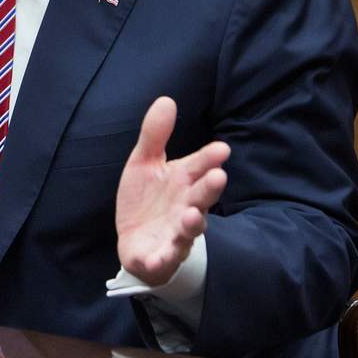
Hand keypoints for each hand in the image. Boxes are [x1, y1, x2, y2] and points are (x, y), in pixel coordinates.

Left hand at [116, 97, 229, 286]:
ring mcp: (176, 233)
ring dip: (193, 224)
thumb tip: (166, 99)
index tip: (221, 149)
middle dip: (210, 188)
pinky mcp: (160, 256)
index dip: (210, 158)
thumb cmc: (147, 200)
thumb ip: (155, 135)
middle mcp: (186, 206)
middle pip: (201, 197)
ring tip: (193, 215)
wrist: (136, 242)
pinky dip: (163, 258)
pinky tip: (159, 255)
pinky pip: (164, 258)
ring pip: (189, 229)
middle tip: (219, 176)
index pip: (200, 166)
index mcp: (183, 181)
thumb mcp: (144, 163)